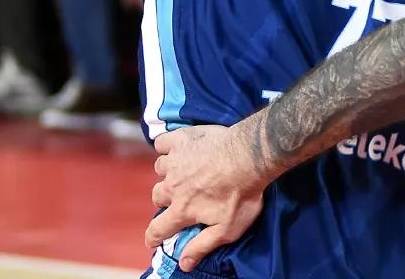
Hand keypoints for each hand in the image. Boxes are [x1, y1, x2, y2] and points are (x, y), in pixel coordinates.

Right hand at [146, 125, 266, 272]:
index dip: (153, 237)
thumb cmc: (242, 194)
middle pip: (157, 196)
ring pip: (160, 170)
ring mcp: (175, 162)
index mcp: (182, 209)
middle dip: (166, 200)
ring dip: (169, 173)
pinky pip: (163, 143)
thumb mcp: (227, 229)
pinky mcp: (182, 140)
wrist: (251, 156)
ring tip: (185, 172)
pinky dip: (166, 147)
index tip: (153, 239)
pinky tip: (177, 148)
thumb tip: (183, 265)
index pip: (157, 229)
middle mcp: (173, 186)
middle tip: (182, 198)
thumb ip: (202, 246)